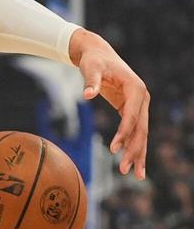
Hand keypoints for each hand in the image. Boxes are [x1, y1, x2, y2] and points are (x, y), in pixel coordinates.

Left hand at [70, 29, 149, 178]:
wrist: (97, 53)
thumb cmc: (93, 60)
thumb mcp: (90, 67)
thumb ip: (90, 81)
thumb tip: (87, 95)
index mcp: (136, 89)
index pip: (131, 116)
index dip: (124, 133)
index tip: (113, 149)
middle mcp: (142, 98)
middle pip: (140, 129)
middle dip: (134, 150)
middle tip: (123, 170)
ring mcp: (139, 105)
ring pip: (141, 133)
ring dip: (138, 154)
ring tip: (136, 175)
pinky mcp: (131, 109)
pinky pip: (134, 131)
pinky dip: (134, 147)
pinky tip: (133, 164)